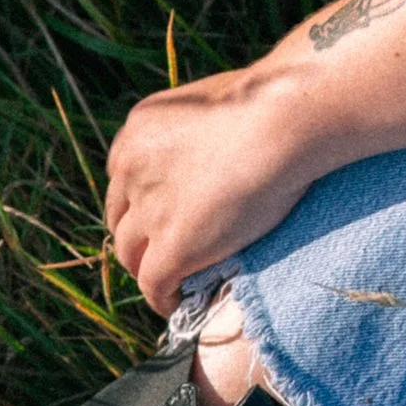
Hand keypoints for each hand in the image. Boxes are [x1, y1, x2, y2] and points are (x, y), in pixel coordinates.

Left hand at [103, 52, 316, 317]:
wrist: (283, 120)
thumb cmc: (268, 103)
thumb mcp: (210, 106)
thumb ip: (195, 132)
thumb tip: (213, 150)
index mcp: (138, 131)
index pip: (123, 180)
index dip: (140, 203)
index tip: (160, 216)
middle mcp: (130, 169)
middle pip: (121, 218)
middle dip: (139, 237)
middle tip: (164, 252)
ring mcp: (149, 210)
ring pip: (131, 255)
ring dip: (148, 269)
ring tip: (172, 283)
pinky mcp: (172, 247)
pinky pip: (153, 286)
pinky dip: (162, 298)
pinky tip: (178, 303)